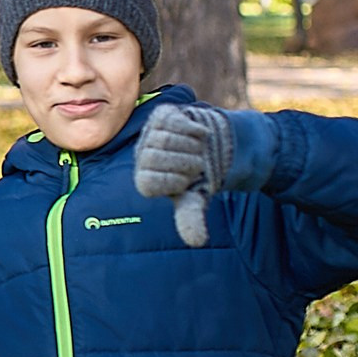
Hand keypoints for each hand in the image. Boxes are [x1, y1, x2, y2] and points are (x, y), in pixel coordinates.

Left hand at [134, 103, 273, 246]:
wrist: (216, 148)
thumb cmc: (200, 177)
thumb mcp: (195, 198)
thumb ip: (191, 217)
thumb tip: (196, 242)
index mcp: (145, 178)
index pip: (146, 182)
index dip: (173, 181)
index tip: (188, 180)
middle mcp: (141, 156)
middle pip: (153, 157)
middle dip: (184, 161)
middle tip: (197, 163)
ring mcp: (150, 133)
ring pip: (164, 138)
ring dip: (191, 145)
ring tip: (198, 149)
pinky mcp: (162, 115)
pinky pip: (172, 120)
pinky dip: (192, 128)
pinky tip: (200, 134)